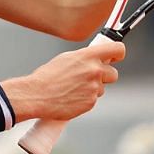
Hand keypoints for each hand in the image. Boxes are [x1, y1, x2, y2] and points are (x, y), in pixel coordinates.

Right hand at [5, 42, 125, 121]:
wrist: (36, 95)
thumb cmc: (47, 76)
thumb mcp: (67, 58)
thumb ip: (85, 57)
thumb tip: (96, 58)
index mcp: (88, 56)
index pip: (117, 50)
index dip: (118, 54)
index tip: (115, 57)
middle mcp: (94, 71)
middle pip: (114, 74)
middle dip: (104, 76)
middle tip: (90, 78)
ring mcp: (94, 88)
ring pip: (102, 88)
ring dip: (93, 89)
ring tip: (73, 88)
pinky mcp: (90, 103)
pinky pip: (93, 99)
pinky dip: (85, 99)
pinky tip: (71, 97)